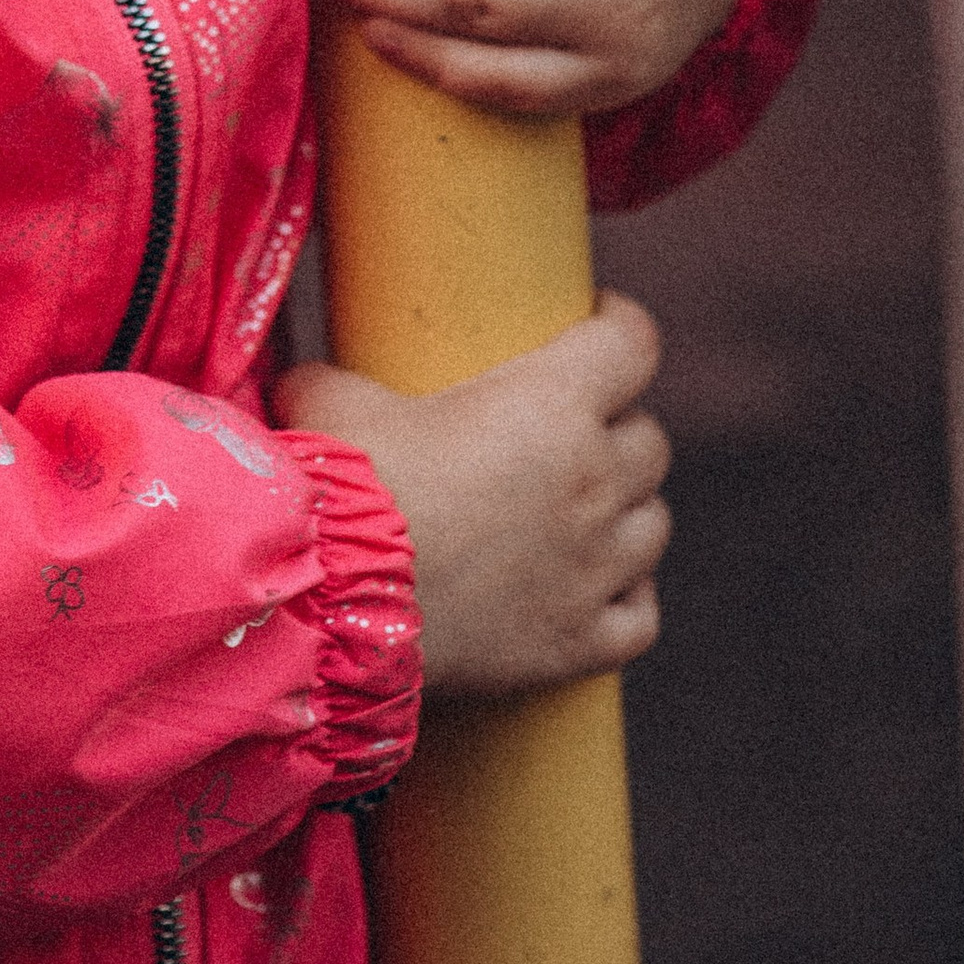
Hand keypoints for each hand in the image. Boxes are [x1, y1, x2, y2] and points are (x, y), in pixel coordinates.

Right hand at [280, 293, 670, 694]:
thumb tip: (310, 379)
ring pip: (652, 523)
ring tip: (582, 508)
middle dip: (617, 427)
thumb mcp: (332, 399)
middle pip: (648, 439)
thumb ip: (343, 377)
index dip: (620, 322)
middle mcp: (592, 482)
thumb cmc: (340, 488)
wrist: (337, 607)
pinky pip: (641, 615)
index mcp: (550, 404)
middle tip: (573, 429)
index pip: (632, 343)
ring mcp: (595, 569)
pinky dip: (625, 595)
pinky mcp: (580, 644)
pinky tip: (597, 585)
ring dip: (625, 509)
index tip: (599, 319)